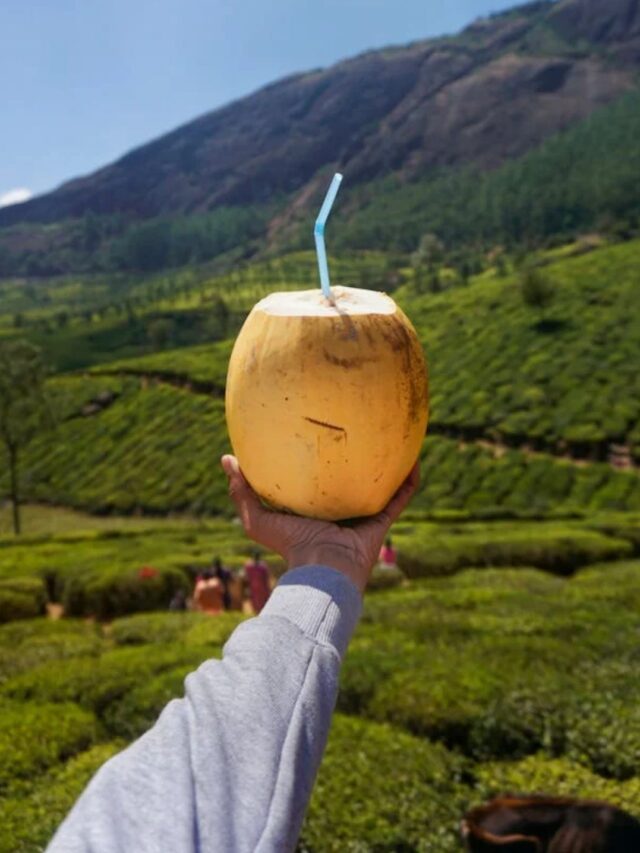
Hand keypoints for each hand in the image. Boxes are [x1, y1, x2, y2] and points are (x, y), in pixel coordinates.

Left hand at [221, 455, 418, 592]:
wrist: (323, 568)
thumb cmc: (290, 545)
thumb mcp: (257, 519)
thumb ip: (242, 491)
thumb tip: (227, 459)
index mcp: (315, 512)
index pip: (318, 486)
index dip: (319, 467)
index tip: (318, 440)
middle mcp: (341, 512)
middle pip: (351, 484)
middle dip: (357, 463)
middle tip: (359, 433)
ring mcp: (364, 516)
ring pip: (380, 487)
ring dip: (388, 467)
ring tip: (393, 439)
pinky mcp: (382, 520)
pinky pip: (401, 496)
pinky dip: (409, 479)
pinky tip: (413, 457)